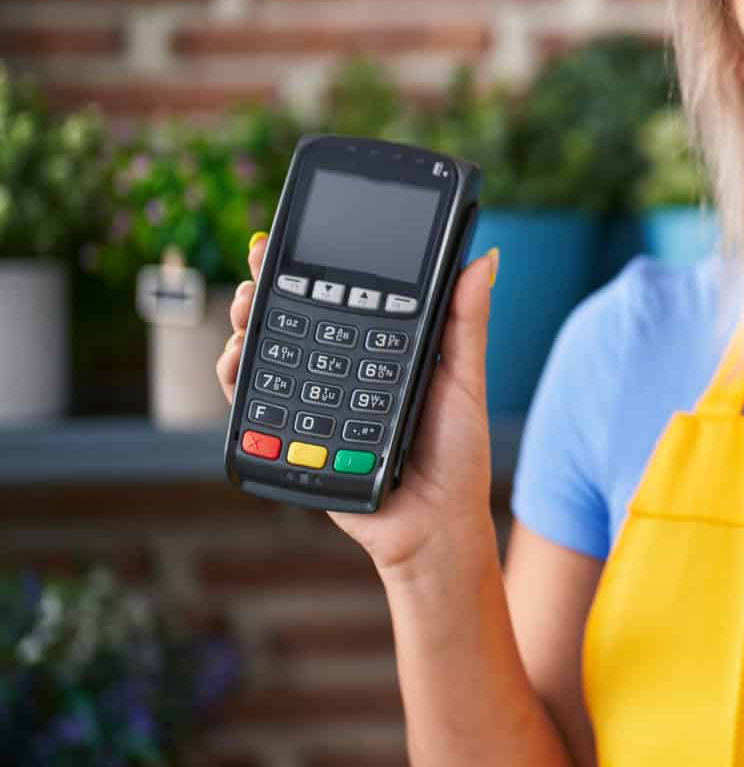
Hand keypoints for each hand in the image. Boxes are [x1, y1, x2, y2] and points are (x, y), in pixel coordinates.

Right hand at [217, 237, 502, 577]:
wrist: (436, 524)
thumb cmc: (459, 454)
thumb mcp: (466, 381)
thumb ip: (467, 324)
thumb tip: (482, 261)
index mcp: (380, 349)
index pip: (341, 298)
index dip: (312, 269)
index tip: (291, 242)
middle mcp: (341, 371)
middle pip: (294, 320)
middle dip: (267, 290)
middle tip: (258, 270)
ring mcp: (314, 402)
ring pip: (268, 355)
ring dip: (248, 326)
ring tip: (248, 308)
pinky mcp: (294, 438)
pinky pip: (256, 405)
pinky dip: (239, 378)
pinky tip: (238, 357)